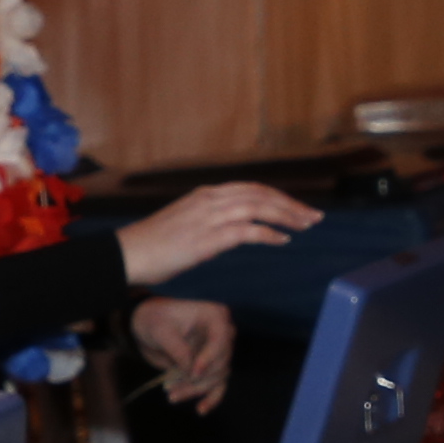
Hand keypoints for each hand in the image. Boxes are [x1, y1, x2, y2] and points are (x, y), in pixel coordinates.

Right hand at [118, 178, 320, 287]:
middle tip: (314, 216)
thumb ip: (211, 223)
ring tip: (306, 225)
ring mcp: (209, 217)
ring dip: (286, 216)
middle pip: (260, 194)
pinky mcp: (207, 237)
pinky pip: (247, 230)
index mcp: (206, 194)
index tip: (298, 206)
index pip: (251, 188)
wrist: (129, 254)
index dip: (278, 196)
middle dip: (290, 204)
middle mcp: (210, 199)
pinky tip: (283, 240)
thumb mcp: (187, 224)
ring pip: (258, 207)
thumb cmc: (154, 245)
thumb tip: (232, 233)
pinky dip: (268, 233)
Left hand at [133, 296, 238, 408]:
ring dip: (195, 389)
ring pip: (217, 377)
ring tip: (172, 395)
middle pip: (221, 363)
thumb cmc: (153, 319)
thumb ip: (178, 350)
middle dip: (197, 379)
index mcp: (214, 316)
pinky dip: (211, 399)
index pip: (221, 340)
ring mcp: (217, 352)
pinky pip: (218, 385)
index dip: (209, 358)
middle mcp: (222, 334)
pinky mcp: (210, 367)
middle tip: (171, 388)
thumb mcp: (160, 330)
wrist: (147, 326)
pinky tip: (201, 410)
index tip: (193, 372)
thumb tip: (192, 372)